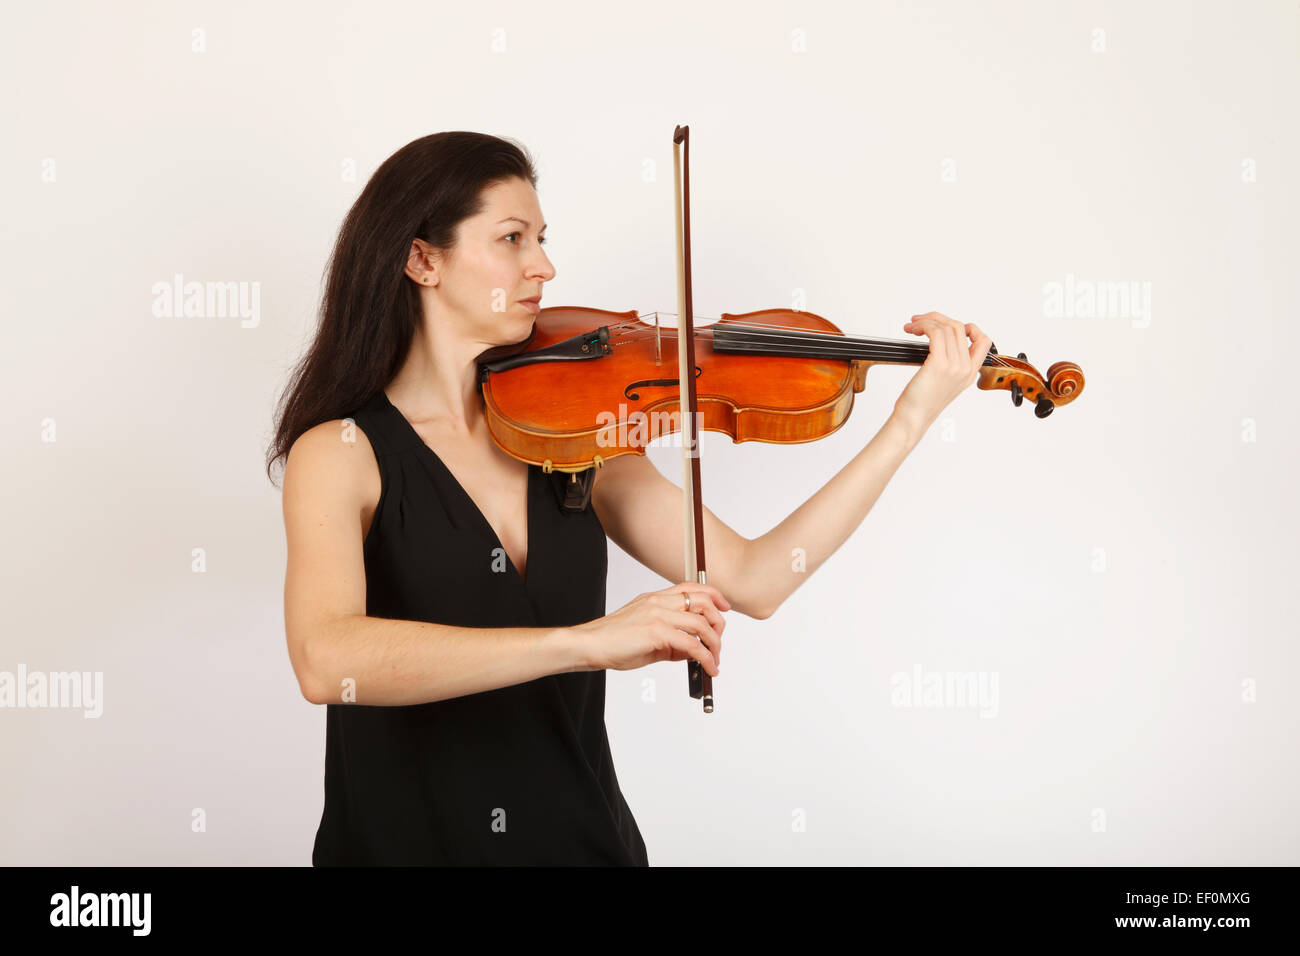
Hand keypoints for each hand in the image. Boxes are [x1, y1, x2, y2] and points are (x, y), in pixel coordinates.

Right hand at [569, 582, 728, 675]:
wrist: (589, 645)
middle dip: (719, 622)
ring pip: (702, 623)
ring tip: (715, 661)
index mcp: (655, 598)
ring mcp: (658, 615)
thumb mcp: (646, 637)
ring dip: (715, 644)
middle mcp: (658, 602)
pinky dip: (705, 658)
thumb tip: (692, 652)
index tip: (724, 608)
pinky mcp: (656, 632)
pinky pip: (692, 644)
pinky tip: (707, 668)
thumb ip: (671, 641)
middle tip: (719, 642)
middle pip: (703, 602)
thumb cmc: (612, 642)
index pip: (691, 587)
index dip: (713, 595)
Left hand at [891, 312, 991, 441]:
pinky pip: (935, 333)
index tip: (948, 326)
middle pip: (960, 328)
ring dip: (926, 321)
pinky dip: (923, 326)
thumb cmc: (920, 403)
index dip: (970, 327)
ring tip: (912, 326)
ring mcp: (954, 366)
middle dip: (938, 318)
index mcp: (970, 373)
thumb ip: (947, 364)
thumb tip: (936, 339)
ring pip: (947, 328)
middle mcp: (965, 368)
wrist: (913, 419)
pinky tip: (913, 330)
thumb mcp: (941, 382)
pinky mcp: (939, 364)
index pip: (984, 341)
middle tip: (920, 320)